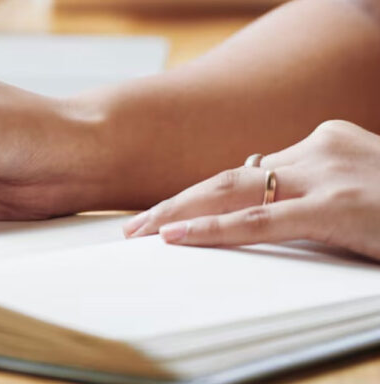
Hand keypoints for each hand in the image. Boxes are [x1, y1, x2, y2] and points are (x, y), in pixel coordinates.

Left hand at [123, 120, 379, 259]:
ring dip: (179, 212)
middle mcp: (319, 149)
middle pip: (229, 174)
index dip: (200, 194)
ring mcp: (328, 174)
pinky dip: (214, 229)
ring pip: (234, 190)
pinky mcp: (339, 206)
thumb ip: (307, 187)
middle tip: (134, 226)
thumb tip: (256, 183)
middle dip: (175, 201)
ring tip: (140, 233)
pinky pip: (261, 220)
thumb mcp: (353, 187)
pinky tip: (177, 238)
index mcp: (322, 143)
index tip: (165, 213)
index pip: (247, 170)